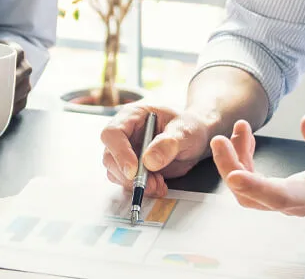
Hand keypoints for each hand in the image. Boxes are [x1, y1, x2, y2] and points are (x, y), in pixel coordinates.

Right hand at [100, 104, 214, 197]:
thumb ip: (169, 144)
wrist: (194, 139)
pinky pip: (127, 182)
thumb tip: (149, 161)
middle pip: (110, 156)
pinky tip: (158, 185)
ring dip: (135, 184)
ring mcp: (126, 151)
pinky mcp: (131, 167)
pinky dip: (141, 188)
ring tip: (159, 184)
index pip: (113, 133)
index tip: (134, 171)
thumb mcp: (185, 132)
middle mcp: (124, 133)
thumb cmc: (189, 128)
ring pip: (116, 172)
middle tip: (152, 184)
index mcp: (132, 115)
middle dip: (129, 176)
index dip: (119, 153)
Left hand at [212, 114, 304, 216]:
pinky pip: (253, 185)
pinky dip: (243, 162)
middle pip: (252, 198)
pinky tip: (246, 140)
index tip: (234, 175)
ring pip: (247, 192)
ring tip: (240, 129)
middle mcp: (297, 204)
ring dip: (235, 162)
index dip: (255, 187)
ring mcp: (287, 203)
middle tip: (220, 139)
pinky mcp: (281, 196)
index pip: (281, 197)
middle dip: (230, 168)